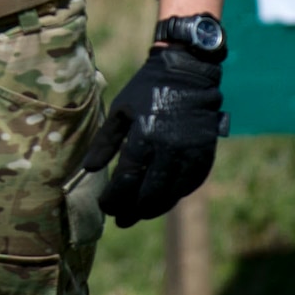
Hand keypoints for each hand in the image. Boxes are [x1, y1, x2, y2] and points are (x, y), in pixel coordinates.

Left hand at [81, 46, 227, 227]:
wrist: (188, 74)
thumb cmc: (147, 90)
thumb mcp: (121, 110)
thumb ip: (105, 142)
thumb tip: (88, 170)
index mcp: (144, 136)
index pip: (127, 179)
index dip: (114, 199)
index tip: (104, 207)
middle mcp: (169, 149)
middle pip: (149, 193)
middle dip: (132, 210)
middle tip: (120, 220)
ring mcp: (190, 154)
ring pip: (171, 194)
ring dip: (153, 209)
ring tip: (137, 215)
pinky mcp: (205, 155)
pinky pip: (190, 185)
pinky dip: (175, 196)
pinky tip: (162, 201)